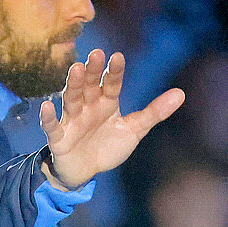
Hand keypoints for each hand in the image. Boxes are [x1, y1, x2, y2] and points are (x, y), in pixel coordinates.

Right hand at [40, 49, 184, 190]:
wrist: (84, 171)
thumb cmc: (107, 145)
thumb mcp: (134, 130)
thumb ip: (154, 112)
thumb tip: (181, 94)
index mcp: (106, 103)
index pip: (111, 84)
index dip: (114, 72)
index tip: (117, 57)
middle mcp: (88, 107)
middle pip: (90, 86)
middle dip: (93, 72)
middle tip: (96, 54)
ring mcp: (72, 121)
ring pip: (71, 100)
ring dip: (73, 86)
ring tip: (76, 70)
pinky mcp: (59, 138)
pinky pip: (52, 127)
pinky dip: (48, 118)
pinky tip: (46, 106)